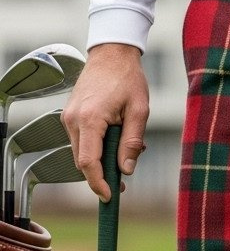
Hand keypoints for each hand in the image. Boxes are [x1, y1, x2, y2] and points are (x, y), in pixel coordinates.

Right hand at [61, 43, 149, 201]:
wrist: (111, 53)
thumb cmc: (127, 78)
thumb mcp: (140, 110)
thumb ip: (132, 142)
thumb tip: (126, 170)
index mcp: (90, 119)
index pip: (88, 162)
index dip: (98, 183)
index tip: (110, 197)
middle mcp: (73, 120)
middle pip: (82, 162)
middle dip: (101, 176)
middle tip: (122, 183)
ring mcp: (68, 117)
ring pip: (80, 153)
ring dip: (100, 162)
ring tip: (124, 155)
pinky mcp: (70, 116)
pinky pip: (81, 142)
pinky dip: (95, 149)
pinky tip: (114, 142)